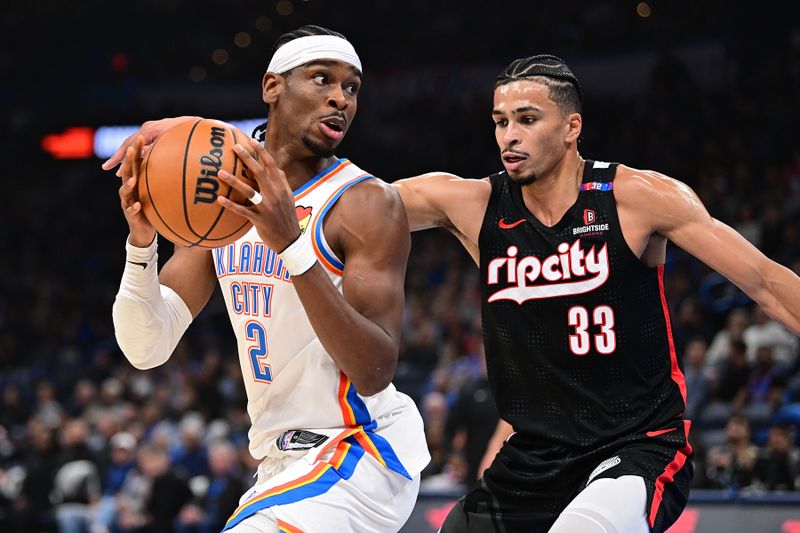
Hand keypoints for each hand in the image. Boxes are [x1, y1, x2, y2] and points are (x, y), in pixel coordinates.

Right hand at [101, 116, 199, 171]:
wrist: (197, 125)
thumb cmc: (185, 136)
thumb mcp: (168, 143)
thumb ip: (153, 150)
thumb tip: (139, 158)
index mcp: (148, 131)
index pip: (128, 145)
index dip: (117, 158)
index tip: (108, 168)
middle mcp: (148, 128)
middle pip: (129, 144)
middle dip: (119, 157)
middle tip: (109, 169)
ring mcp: (153, 130)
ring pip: (136, 144)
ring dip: (129, 155)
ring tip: (122, 168)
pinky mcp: (159, 133)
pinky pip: (144, 144)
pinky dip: (139, 153)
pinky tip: (139, 161)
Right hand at [116, 136, 155, 246]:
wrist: (144, 231)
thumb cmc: (152, 208)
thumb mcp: (159, 191)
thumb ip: (165, 177)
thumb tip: (185, 162)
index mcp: (136, 180)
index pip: (136, 162)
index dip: (138, 149)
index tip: (143, 136)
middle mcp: (128, 189)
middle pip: (126, 171)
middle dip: (128, 160)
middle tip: (132, 149)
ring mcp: (127, 202)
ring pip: (124, 191)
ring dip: (127, 184)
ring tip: (132, 179)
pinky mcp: (130, 215)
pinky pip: (131, 211)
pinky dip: (134, 207)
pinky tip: (138, 205)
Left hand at [217, 138, 300, 252]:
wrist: (290, 240)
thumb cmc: (287, 217)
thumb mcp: (289, 197)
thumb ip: (282, 182)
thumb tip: (276, 167)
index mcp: (282, 187)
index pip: (272, 165)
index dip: (262, 152)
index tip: (251, 141)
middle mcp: (275, 195)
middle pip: (259, 172)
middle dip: (247, 158)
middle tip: (234, 147)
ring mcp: (267, 207)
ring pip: (249, 191)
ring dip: (234, 181)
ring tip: (220, 172)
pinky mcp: (259, 220)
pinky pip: (242, 210)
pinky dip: (230, 204)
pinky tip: (219, 199)